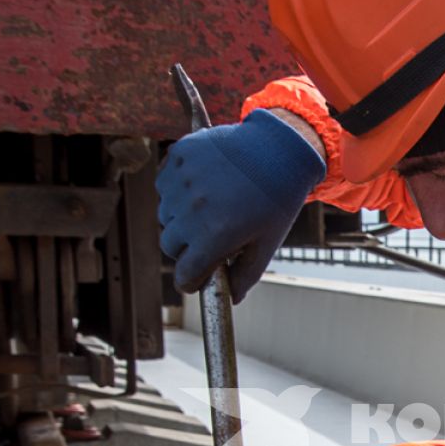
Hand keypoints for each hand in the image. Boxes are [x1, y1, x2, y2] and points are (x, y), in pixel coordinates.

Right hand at [157, 110, 325, 297]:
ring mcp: (182, 180)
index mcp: (215, 234)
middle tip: (209, 238)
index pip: (184, 274)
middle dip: (187, 248)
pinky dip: (177, 191)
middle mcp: (192, 208)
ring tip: (211, 207)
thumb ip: (246, 275)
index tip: (197, 279)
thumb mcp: (267, 242)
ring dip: (181, 218)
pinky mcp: (178, 156)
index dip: (191, 281)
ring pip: (165, 215)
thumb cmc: (277, 199)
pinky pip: (164, 185)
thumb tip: (231, 299)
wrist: (280, 147)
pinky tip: (202, 186)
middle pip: (170, 245)